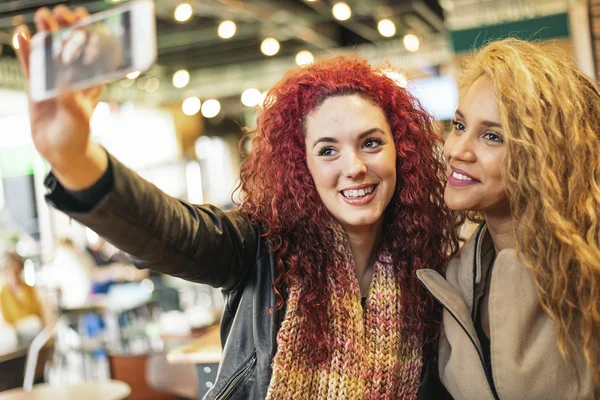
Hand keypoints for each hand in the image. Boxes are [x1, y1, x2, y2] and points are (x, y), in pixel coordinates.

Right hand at [15, 5, 107, 189]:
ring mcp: (53, 79)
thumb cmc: (77, 134)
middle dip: (64, 27)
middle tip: (58, 12)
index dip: (87, 32)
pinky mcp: (36, 86)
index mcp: (90, 82)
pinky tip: (21, 34)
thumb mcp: (78, 117)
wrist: (59, 150)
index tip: (82, 17)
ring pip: (49, 52)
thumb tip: (64, 82)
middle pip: (68, 46)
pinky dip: (25, 50)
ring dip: (46, 33)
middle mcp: (73, 77)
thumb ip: (70, 100)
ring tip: (41, 15)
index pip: (90, 52)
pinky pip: (30, 65)